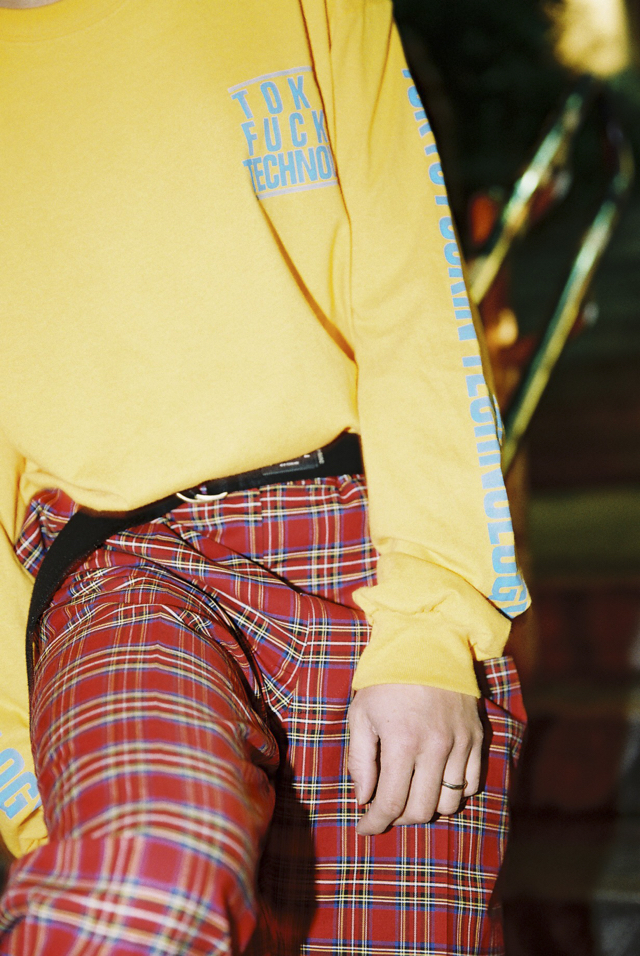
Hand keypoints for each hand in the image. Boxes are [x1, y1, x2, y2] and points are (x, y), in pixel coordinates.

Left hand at [347, 683, 482, 834]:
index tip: (364, 829)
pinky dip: (454, 792)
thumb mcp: (360, 714)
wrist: (427, 642)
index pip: (390, 802)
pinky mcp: (477, 737)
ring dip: (428, 807)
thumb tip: (364, 798)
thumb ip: (360, 760)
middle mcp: (435, 747)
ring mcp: (461, 743)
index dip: (375, 823)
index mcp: (402, 742)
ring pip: (449, 803)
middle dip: (399, 818)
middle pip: (422, 810)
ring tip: (410, 795)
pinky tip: (435, 782)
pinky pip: (472, 784)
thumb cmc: (386, 680)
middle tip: (385, 809)